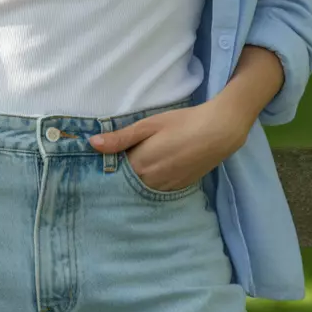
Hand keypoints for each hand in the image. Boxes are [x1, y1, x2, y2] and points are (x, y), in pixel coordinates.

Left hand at [88, 98, 250, 191]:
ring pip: (141, 187)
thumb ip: (120, 137)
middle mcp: (150, 182)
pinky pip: (156, 189)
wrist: (218, 132)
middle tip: (118, 158)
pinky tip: (155, 167)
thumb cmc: (182, 123)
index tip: (101, 157)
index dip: (106, 165)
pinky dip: (151, 181)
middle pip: (126, 182)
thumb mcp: (149, 125)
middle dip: (120, 173)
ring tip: (138, 161)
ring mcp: (165, 188)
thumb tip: (93, 144)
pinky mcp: (178, 188)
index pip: (112, 172)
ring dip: (136, 178)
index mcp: (139, 165)